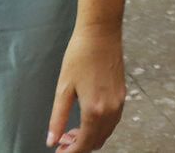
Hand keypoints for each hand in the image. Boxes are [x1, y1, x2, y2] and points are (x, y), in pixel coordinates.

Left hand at [46, 25, 125, 151]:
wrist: (101, 33)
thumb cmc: (81, 54)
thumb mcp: (64, 88)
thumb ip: (57, 118)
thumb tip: (52, 140)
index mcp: (95, 109)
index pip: (84, 144)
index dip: (71, 152)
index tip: (59, 152)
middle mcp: (111, 109)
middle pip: (97, 141)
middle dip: (80, 146)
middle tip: (62, 141)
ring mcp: (119, 102)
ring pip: (106, 132)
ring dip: (91, 137)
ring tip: (72, 131)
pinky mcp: (122, 94)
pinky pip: (113, 121)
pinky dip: (100, 126)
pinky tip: (87, 119)